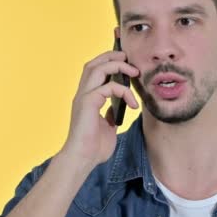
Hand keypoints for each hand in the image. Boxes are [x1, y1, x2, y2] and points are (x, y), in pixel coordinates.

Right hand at [60, 51, 139, 168]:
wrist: (82, 160)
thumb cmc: (93, 148)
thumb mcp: (107, 127)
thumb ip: (110, 115)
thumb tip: (118, 108)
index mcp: (86, 99)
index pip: (94, 71)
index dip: (108, 62)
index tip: (126, 63)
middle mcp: (83, 95)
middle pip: (93, 64)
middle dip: (111, 56)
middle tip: (129, 58)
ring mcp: (83, 98)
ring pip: (97, 69)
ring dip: (117, 66)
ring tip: (134, 71)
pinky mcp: (87, 103)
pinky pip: (107, 87)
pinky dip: (123, 91)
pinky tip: (133, 104)